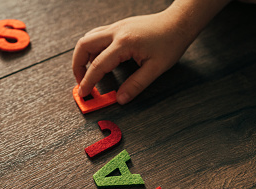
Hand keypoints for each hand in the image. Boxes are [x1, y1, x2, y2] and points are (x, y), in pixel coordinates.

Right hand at [72, 9, 195, 104]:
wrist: (178, 23)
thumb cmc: (170, 43)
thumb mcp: (155, 69)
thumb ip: (136, 85)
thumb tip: (120, 99)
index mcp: (124, 43)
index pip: (98, 65)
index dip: (88, 81)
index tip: (83, 93)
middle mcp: (116, 32)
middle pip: (84, 46)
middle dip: (77, 66)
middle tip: (81, 82)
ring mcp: (116, 27)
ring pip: (88, 38)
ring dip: (83, 56)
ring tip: (87, 73)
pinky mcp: (119, 27)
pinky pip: (97, 36)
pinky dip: (92, 49)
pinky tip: (99, 60)